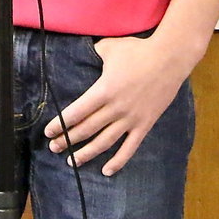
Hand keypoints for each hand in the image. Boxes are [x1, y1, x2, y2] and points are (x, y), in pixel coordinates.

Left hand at [43, 34, 188, 175]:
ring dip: (87, 153)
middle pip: (87, 129)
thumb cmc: (138, 50)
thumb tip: (84, 54)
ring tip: (72, 161)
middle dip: (68, 140)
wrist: (170, 59)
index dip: (61, 124)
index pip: (77, 112)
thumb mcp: (110, 47)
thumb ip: (94, 53)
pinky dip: (118, 161)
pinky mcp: (145, 124)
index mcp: (104, 90)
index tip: (48, 132)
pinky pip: (130, 147)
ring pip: (104, 142)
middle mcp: (115, 108)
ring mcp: (131, 118)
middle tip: (54, 148)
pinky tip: (106, 170)